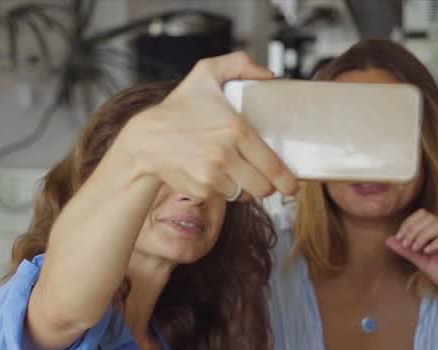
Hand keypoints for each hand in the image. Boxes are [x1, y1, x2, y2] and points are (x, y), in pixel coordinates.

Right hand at [121, 52, 297, 201]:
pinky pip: (223, 197)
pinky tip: (214, 174)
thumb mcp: (206, 72)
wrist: (145, 139)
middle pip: (263, 187)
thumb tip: (270, 76)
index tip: (292, 186)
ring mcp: (211, 177)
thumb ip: (240, 64)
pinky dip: (223, 190)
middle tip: (265, 179)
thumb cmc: (177, 108)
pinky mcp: (200, 191)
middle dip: (268, 186)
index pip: (272, 165)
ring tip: (235, 172)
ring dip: (244, 187)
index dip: (286, 180)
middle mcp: (225, 156)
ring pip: (244, 194)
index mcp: (235, 130)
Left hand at [387, 210, 437, 305]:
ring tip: (415, 248)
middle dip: (413, 229)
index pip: (423, 215)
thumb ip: (407, 251)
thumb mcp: (423, 262)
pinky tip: (427, 252)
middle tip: (405, 244)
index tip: (399, 238)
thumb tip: (389, 240)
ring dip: (423, 235)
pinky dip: (437, 243)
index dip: (408, 223)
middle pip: (430, 218)